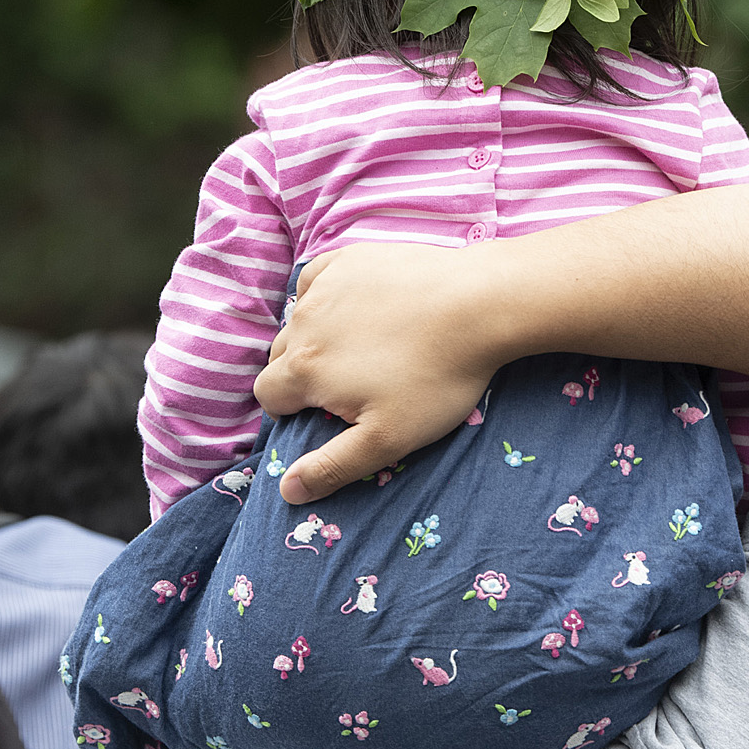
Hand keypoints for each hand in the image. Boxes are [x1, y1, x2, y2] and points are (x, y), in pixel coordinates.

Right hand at [253, 243, 510, 503]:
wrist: (479, 304)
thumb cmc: (437, 378)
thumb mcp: (387, 438)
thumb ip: (333, 466)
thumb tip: (287, 491)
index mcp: (304, 369)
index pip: (268, 396)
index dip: (291, 411)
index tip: (328, 413)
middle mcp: (303, 323)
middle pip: (279, 357)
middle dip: (301, 374)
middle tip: (350, 384)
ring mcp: (325, 285)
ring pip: (298, 318)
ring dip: (315, 336)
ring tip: (360, 348)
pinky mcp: (349, 257)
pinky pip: (317, 280)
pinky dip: (326, 296)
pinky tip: (357, 307)